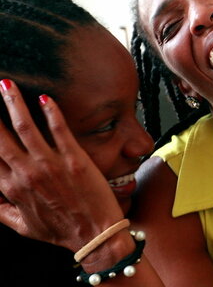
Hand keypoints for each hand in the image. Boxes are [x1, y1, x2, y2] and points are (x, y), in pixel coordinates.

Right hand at [0, 79, 123, 251]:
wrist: (96, 236)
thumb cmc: (60, 231)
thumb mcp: (22, 225)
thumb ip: (1, 209)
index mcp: (11, 188)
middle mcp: (27, 174)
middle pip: (0, 137)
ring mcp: (51, 165)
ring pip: (25, 126)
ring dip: (13, 102)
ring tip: (5, 84)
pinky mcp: (75, 160)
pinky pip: (60, 130)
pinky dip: (51, 112)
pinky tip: (45, 97)